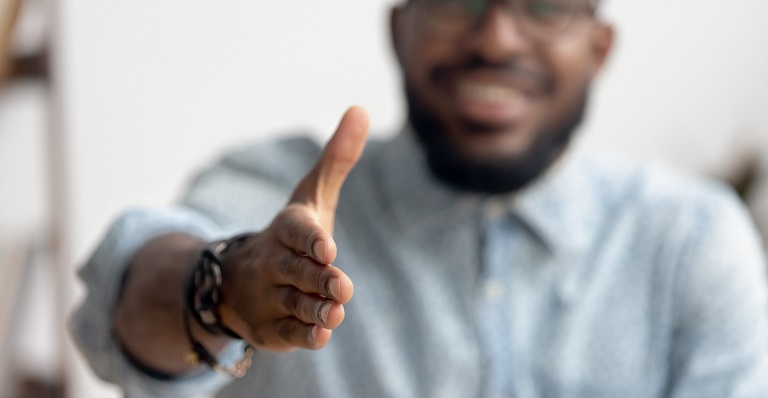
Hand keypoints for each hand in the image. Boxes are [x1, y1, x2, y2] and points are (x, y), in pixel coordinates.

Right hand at [218, 107, 367, 350]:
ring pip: (295, 303)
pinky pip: (288, 332)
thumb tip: (360, 108)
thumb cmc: (291, 235)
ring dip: (315, 308)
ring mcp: (270, 296)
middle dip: (318, 278)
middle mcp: (274, 262)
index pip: (297, 231)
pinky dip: (303, 335)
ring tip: (335, 312)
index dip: (311, 240)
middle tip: (341, 285)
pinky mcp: (272, 328)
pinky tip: (321, 335)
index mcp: (287, 229)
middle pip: (297, 270)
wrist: (238, 280)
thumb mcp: (312, 197)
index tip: (328, 248)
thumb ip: (337, 159)